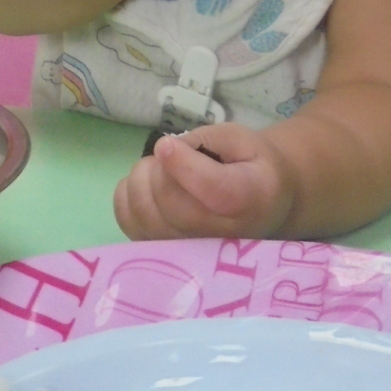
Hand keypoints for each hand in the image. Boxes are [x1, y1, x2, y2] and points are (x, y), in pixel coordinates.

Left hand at [113, 124, 295, 240]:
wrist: (262, 201)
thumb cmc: (251, 165)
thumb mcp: (241, 138)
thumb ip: (206, 139)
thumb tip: (166, 150)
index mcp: (248, 198)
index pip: (212, 189)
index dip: (182, 165)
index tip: (166, 144)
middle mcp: (221, 233)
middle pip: (170, 201)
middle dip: (158, 167)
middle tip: (169, 153)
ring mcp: (191, 248)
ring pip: (144, 213)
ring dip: (141, 179)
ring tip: (161, 171)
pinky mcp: (165, 251)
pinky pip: (129, 221)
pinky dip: (128, 196)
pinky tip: (147, 187)